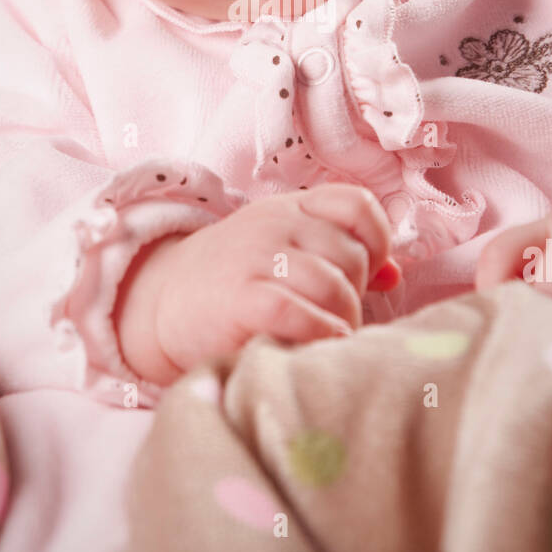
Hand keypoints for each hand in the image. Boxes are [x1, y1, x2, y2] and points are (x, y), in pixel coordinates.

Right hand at [119, 183, 399, 382]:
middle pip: (351, 255)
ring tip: (326, 339)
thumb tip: (394, 273)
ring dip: (342, 322)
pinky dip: (319, 335)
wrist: (157, 303)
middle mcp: (275, 225)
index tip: (369, 273)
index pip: (356, 203)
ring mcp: (257, 258)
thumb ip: (336, 257)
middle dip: (355, 294)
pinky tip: (315, 347)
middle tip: (334, 318)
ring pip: (333, 286)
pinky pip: (301, 314)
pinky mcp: (241, 298)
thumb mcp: (283, 253)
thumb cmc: (231, 284)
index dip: (376, 239)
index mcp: (290, 209)